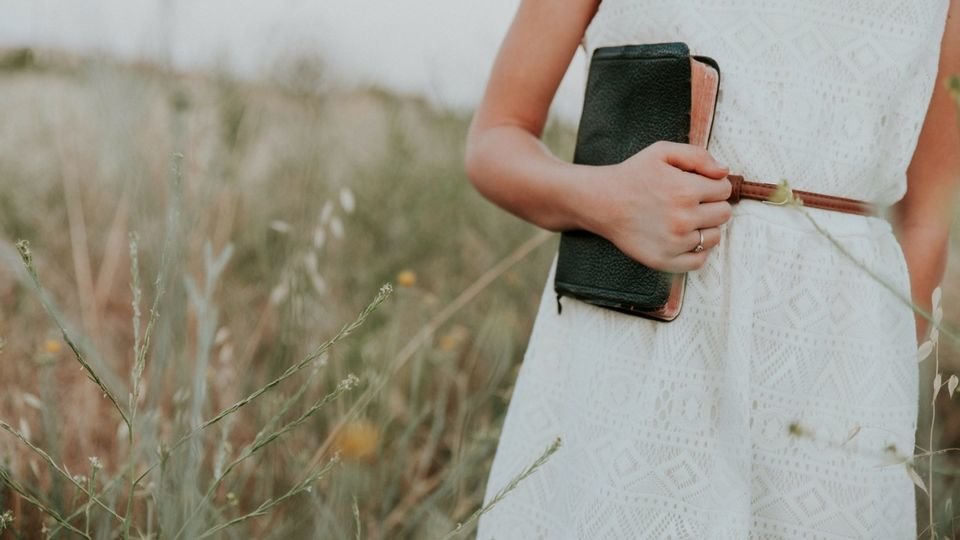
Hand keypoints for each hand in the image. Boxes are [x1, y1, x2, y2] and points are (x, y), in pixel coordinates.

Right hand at [576, 140, 732, 272]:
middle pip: (724, 214)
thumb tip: (724, 172)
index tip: (698, 185)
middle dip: (712, 205)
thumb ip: (698, 155)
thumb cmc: (632, 175)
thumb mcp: (662, 152)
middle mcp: (683, 219)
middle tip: (692, 202)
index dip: (713, 185)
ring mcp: (674, 243)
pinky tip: (684, 238)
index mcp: (686, 190)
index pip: (724, 190)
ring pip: (714, 237)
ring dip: (705, 227)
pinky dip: (697, 250)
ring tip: (685, 219)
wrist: (601, 201)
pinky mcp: (664, 260)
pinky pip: (699, 260)